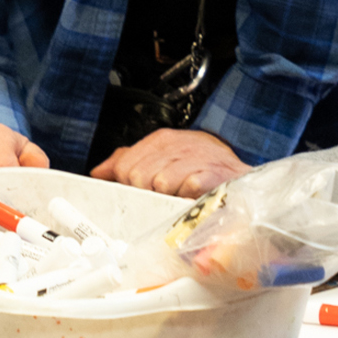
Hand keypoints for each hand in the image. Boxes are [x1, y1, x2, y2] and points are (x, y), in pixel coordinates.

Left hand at [89, 128, 246, 198]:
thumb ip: (128, 161)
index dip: (128, 184)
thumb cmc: (200, 166)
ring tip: (180, 195)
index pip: (125, 165)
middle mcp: (176, 145)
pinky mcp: (210, 175)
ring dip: (168, 197)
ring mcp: (193, 158)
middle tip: (164, 196)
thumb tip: (99, 172)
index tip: (141, 191)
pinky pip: (185, 190)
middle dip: (147, 192)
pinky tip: (194, 196)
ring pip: (159, 185)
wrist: (239, 173)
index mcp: (162, 140)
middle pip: (138, 177)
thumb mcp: (163, 157)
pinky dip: (188, 198)